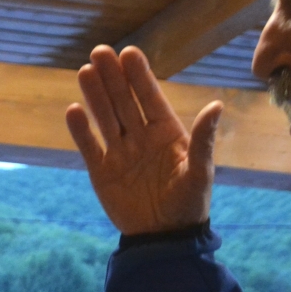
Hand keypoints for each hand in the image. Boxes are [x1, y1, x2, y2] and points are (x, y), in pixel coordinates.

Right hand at [64, 44, 220, 235]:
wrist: (164, 240)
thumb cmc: (188, 205)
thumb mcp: (200, 172)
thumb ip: (203, 138)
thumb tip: (216, 104)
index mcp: (167, 133)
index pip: (150, 98)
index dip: (139, 75)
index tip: (129, 53)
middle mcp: (141, 137)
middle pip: (123, 101)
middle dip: (112, 77)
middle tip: (100, 51)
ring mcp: (120, 153)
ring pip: (105, 117)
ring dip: (95, 95)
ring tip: (85, 71)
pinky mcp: (102, 172)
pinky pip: (89, 146)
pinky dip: (81, 130)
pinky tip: (73, 110)